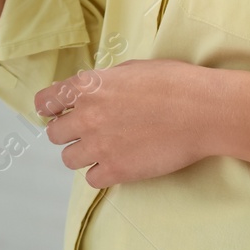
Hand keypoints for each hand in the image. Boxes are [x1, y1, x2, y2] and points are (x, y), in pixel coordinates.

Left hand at [36, 59, 215, 188]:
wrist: (202, 111)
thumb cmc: (174, 83)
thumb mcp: (131, 69)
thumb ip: (104, 83)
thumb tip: (94, 92)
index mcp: (89, 86)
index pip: (47, 100)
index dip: (49, 107)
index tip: (53, 112)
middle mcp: (87, 115)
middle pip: (55, 134)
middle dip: (69, 133)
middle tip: (88, 132)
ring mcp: (99, 145)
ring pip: (69, 159)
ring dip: (83, 155)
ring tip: (105, 150)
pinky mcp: (116, 170)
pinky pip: (91, 180)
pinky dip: (102, 174)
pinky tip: (118, 163)